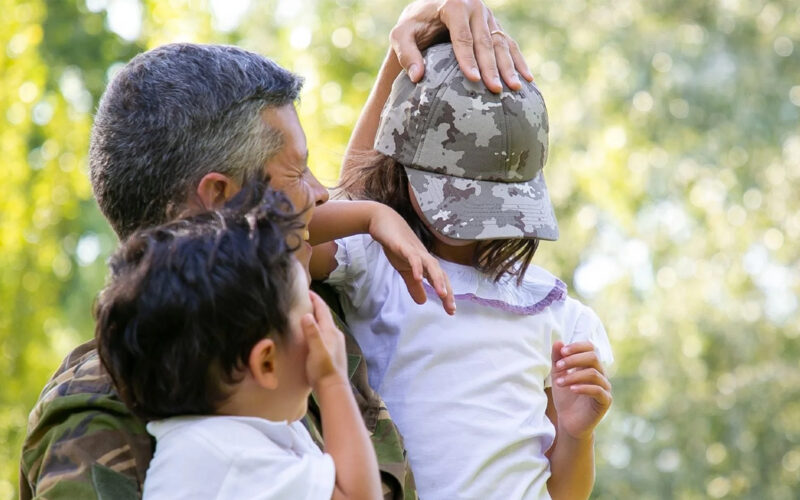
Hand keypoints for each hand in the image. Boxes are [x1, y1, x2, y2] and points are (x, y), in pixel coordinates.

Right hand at [302, 291, 347, 390]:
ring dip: (316, 318)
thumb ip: (312, 332)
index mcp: (331, 332)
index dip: (316, 300)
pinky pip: (324, 334)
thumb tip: (307, 315)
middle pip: (325, 316)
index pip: (323, 310)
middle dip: (316, 307)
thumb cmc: (324, 369)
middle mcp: (335, 335)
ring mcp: (335, 344)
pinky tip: (311, 334)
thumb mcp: (316, 350)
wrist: (333, 388)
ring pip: (325, 325)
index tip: (307, 291)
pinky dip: (317, 328)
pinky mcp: (332, 352)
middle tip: (304, 300)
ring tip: (305, 314)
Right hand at [369, 204, 455, 314]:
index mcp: (425, 264)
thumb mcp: (405, 269)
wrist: (382, 221)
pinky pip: (412, 257)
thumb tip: (423, 301)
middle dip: (446, 291)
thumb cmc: (396, 245)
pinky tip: (418, 277)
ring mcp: (415, 250)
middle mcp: (424, 257)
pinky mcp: (403, 245)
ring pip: (431, 265)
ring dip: (437, 279)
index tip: (451, 311)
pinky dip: (417, 267)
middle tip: (450, 308)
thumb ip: (414, 285)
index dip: (447, 295)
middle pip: (440, 274)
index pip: (440, 280)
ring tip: (442, 294)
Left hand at [390, 0, 533, 92]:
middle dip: (491, 67)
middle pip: (485, 41)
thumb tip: (416, 76)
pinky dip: (518, 61)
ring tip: (515, 87)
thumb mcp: (401, 35)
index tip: (473, 80)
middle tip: (494, 89)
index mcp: (453, 5)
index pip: (462, 36)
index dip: (468, 59)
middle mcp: (474, 7)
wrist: (426, 11)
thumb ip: (406, 54)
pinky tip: (526, 79)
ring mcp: (487, 15)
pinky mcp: (494, 24)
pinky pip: (508, 43)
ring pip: (501, 42)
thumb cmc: (413, 26)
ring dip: (509, 66)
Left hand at [550, 341, 611, 439]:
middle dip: (573, 359)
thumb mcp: (558, 376)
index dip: (576, 347)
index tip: (561, 352)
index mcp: (590, 366)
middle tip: (558, 366)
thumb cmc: (565, 398)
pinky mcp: (606, 401)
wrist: (569, 422)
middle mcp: (600, 374)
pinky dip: (583, 388)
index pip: (589, 348)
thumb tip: (558, 342)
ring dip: (574, 376)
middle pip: (593, 357)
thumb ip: (557, 359)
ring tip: (559, 382)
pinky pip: (598, 390)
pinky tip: (571, 389)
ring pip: (593, 373)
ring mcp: (604, 387)